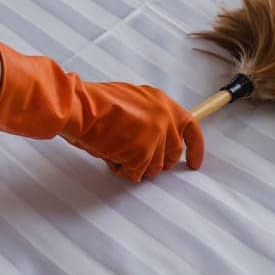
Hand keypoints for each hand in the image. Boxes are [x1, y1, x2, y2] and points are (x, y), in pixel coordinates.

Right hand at [59, 81, 204, 180]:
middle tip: (138, 159)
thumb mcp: (131, 100)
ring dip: (136, 165)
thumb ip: (149, 116)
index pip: (191, 128)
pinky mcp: (142, 154)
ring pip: (154, 168)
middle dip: (157, 161)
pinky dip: (121, 170)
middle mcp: (164, 119)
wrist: (79, 107)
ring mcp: (155, 138)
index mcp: (162, 102)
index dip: (195, 148)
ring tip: (115, 150)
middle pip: (172, 153)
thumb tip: (152, 136)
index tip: (193, 163)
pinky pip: (136, 174)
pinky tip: (109, 155)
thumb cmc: (96, 103)